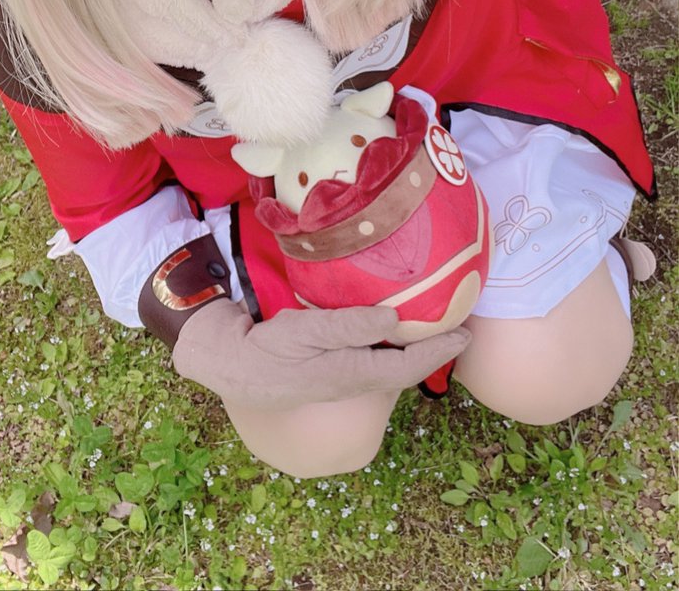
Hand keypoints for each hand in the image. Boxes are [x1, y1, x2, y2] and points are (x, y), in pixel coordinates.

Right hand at [172, 298, 469, 410]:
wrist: (230, 365)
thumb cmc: (267, 349)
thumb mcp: (305, 332)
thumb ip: (349, 325)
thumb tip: (395, 318)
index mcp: (353, 374)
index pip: (409, 366)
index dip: (440, 351)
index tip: (467, 334)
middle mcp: (353, 380)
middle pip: (404, 368)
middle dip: (433, 351)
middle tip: (458, 324)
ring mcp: (341, 377)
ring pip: (388, 365)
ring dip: (412, 349)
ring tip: (431, 324)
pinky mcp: (328, 368)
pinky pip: (369, 359)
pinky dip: (387, 345)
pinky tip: (386, 328)